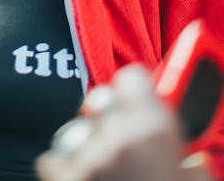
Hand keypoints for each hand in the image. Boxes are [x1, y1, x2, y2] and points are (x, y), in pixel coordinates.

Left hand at [36, 65, 209, 180]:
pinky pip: (52, 160)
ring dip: (85, 149)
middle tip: (120, 143)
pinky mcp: (60, 178)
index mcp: (154, 129)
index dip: (137, 90)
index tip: (137, 100)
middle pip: (100, 101)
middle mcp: (116, 135)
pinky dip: (63, 173)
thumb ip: (187, 160)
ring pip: (73, 133)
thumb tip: (186, 152)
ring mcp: (84, 158)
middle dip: (107, 118)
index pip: (132, 77)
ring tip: (104, 179)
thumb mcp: (195, 179)